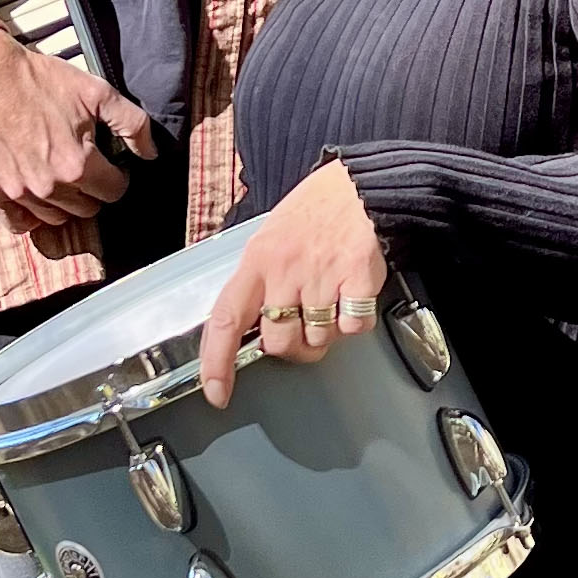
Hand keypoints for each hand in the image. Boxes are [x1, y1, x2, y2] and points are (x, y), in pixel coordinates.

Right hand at [0, 29, 153, 244]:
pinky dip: (29, 217)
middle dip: (92, 190)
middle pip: (86, 208)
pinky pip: (17, 224)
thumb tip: (152, 153)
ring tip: (62, 178)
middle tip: (85, 167)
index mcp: (78, 165)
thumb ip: (132, 124)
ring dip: (64, 203)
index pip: (113, 191)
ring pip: (55, 218)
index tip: (110, 164)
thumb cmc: (42, 80)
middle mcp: (48, 186)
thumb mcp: (98, 92)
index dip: (117, 176)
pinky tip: (35, 198)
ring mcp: (16, 192)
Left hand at [199, 160, 386, 409]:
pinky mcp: (356, 277)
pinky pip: (353, 327)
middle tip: (306, 325)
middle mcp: (285, 270)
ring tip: (332, 299)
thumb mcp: (270, 239)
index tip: (217, 394)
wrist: (360, 183)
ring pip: (319, 339)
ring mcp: (321, 275)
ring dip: (327, 332)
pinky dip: (356, 320)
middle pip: (279, 342)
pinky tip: (354, 294)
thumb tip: (249, 330)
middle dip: (294, 346)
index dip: (216, 362)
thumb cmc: (314, 211)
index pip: (225, 319)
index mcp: (257, 261)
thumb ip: (258, 281)